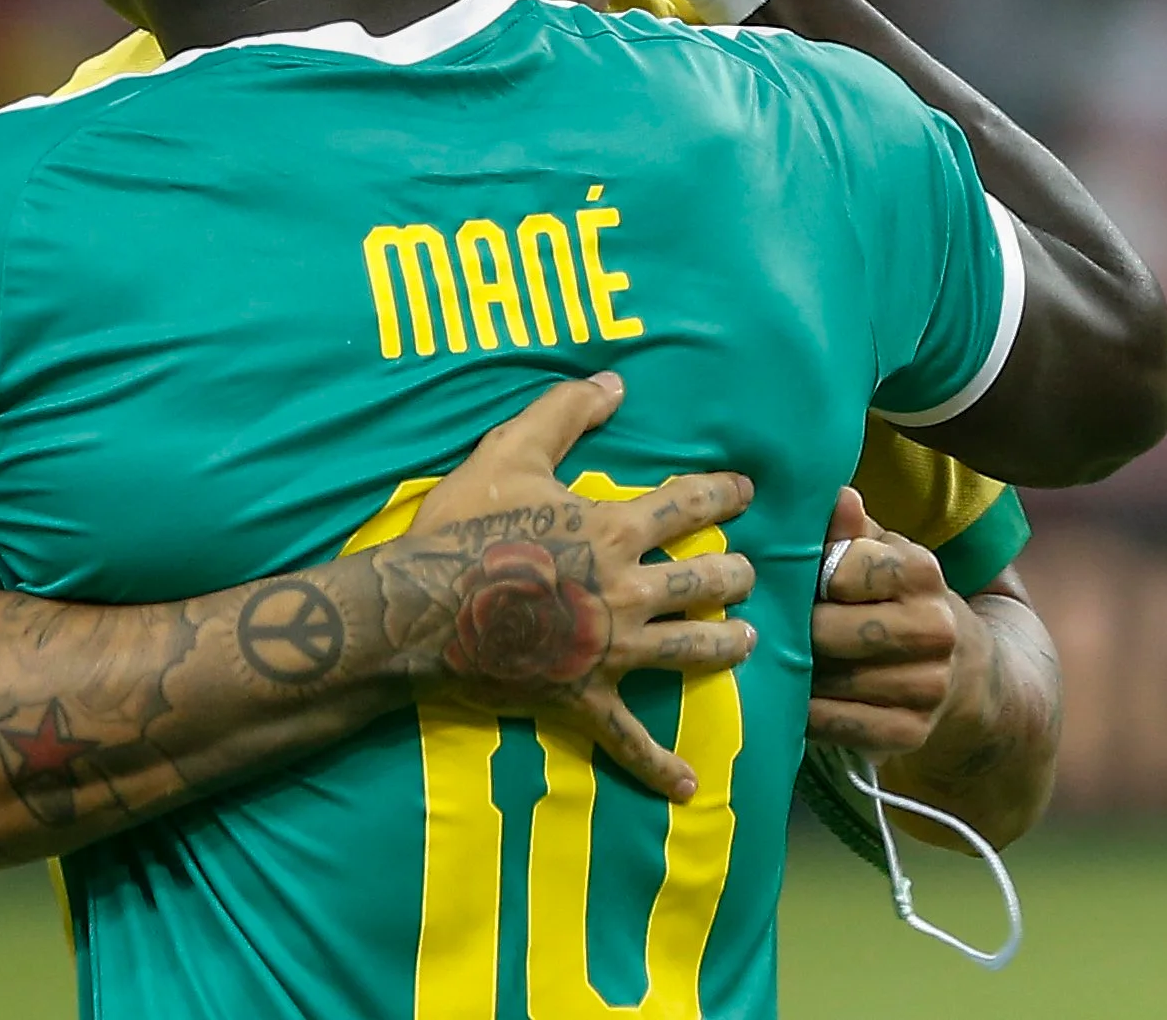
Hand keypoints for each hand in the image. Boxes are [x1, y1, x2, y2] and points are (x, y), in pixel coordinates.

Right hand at [399, 373, 756, 800]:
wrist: (420, 610)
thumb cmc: (462, 530)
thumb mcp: (508, 453)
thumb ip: (563, 412)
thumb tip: (614, 381)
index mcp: (614, 530)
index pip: (689, 504)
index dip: (723, 493)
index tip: (745, 490)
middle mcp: (628, 590)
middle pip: (709, 581)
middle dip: (736, 575)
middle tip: (746, 574)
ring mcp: (612, 650)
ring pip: (693, 648)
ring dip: (727, 644)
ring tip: (746, 641)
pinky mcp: (585, 698)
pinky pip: (629, 738)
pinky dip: (659, 766)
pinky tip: (687, 785)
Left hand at [806, 487, 963, 757]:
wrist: (970, 676)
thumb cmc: (905, 602)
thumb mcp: (886, 555)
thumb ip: (853, 529)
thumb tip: (836, 497)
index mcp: (923, 573)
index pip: (837, 570)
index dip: (807, 577)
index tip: (798, 582)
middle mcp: (934, 629)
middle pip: (826, 631)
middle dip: (795, 631)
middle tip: (775, 628)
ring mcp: (926, 686)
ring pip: (826, 681)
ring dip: (795, 673)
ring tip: (785, 659)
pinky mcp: (909, 733)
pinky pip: (832, 723)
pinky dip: (807, 712)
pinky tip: (802, 696)